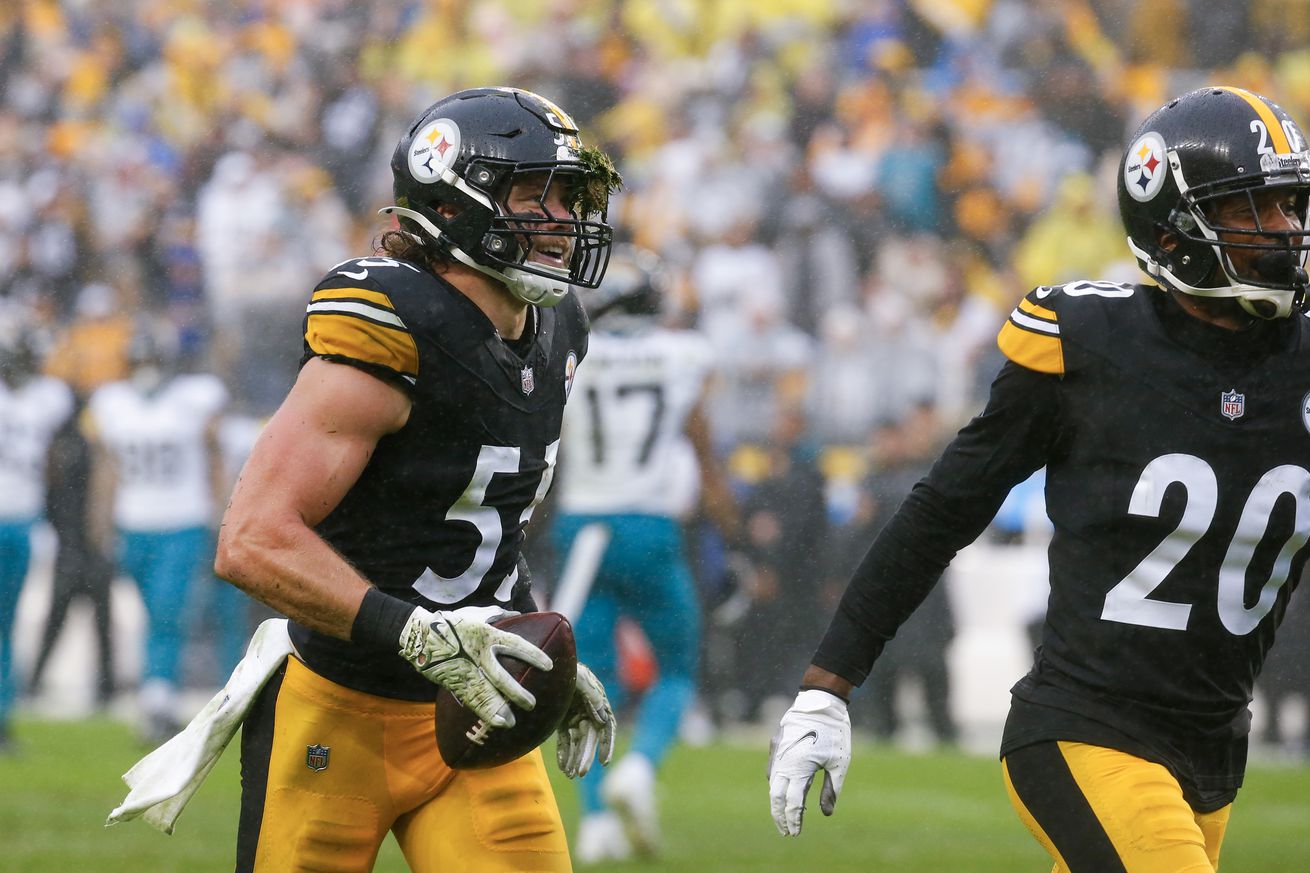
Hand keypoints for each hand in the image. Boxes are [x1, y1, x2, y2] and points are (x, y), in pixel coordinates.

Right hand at [398, 606, 552, 728]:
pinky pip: (470, 699)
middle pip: (499, 676)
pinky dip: (482, 711)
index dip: (532, 654)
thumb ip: (498, 615)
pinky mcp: (453, 681)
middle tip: (531, 704)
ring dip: (497, 709)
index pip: (515, 645)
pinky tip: (494, 722)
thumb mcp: (477, 614)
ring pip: (483, 693)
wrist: (420, 634)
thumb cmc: (452, 622)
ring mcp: (465, 670)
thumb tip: (519, 614)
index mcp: (487, 635)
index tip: (549, 665)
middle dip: (515, 692)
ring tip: (511, 723)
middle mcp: (478, 654)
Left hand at [556, 662, 614, 777]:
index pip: (607, 727)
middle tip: (580, 773)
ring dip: (575, 759)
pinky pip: (565, 740)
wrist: (546, 665)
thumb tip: (604, 716)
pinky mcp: (562, 721)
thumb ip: (591, 694)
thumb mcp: (579, 678)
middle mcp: (588, 712)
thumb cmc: (566, 669)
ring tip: (571, 775)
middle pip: (589, 738)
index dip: (607, 745)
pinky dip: (565, 753)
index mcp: (597, 703)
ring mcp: (574, 717)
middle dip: (586, 756)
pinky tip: (564, 767)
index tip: (604, 761)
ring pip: (577, 742)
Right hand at [767, 689, 850, 835]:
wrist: (821, 701)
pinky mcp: (776, 743)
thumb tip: (825, 814)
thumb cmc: (834, 733)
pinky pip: (772, 768)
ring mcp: (777, 751)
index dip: (793, 819)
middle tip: (785, 830)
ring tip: (784, 814)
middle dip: (779, 815)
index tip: (795, 833)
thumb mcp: (839, 763)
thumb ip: (831, 789)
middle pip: (775, 795)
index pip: (792, 801)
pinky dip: (776, 783)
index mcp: (800, 767)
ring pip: (771, 782)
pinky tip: (784, 789)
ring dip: (776, 800)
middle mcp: (784, 760)